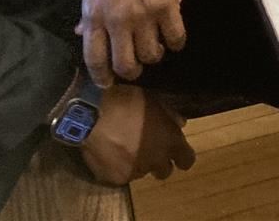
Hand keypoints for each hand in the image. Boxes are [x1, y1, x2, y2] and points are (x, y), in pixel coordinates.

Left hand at [77, 0, 188, 85]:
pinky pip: (175, 37)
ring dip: (155, 55)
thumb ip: (90, 12)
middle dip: (132, 70)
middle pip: (125, 64)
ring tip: (156, 47)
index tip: (109, 83)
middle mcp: (117, 20)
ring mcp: (144, 14)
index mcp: (94, 13)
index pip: (94, 58)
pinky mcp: (168, 6)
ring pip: (152, 54)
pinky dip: (176, 42)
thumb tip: (81, 32)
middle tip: (137, 65)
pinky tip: (174, 38)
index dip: (102, 76)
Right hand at [80, 85, 195, 185]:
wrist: (91, 115)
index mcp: (170, 141)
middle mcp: (156, 161)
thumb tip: (180, 124)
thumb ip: (169, 115)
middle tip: (147, 148)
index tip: (173, 150)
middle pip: (164, 171)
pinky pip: (121, 176)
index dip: (181, 155)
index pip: (187, 160)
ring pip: (141, 173)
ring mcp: (135, 173)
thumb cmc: (126, 101)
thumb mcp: (152, 99)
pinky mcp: (116, 179)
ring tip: (122, 147)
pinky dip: (117, 167)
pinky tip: (108, 153)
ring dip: (137, 163)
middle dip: (158, 162)